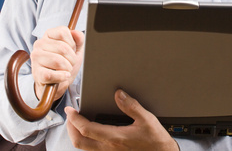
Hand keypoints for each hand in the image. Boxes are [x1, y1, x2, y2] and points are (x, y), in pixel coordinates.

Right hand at [30, 26, 83, 100]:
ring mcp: (36, 58)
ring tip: (66, 70)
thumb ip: (79, 39)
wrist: (58, 82)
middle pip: (63, 47)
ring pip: (58, 60)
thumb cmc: (66, 62)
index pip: (63, 32)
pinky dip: (61, 77)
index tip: (72, 50)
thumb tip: (76, 33)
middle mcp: (39, 43)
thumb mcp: (75, 49)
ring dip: (67, 68)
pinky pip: (51, 74)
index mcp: (48, 34)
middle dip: (72, 58)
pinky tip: (64, 76)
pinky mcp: (36, 72)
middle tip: (70, 63)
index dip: (72, 43)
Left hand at [65, 89, 179, 150]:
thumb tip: (118, 94)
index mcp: (115, 138)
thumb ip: (131, 106)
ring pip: (84, 148)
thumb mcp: (146, 119)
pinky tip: (91, 133)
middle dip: (70, 128)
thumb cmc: (155, 141)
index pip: (87, 129)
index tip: (70, 110)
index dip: (75, 119)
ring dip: (77, 135)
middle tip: (70, 116)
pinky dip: (86, 141)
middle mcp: (109, 149)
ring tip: (77, 123)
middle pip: (79, 142)